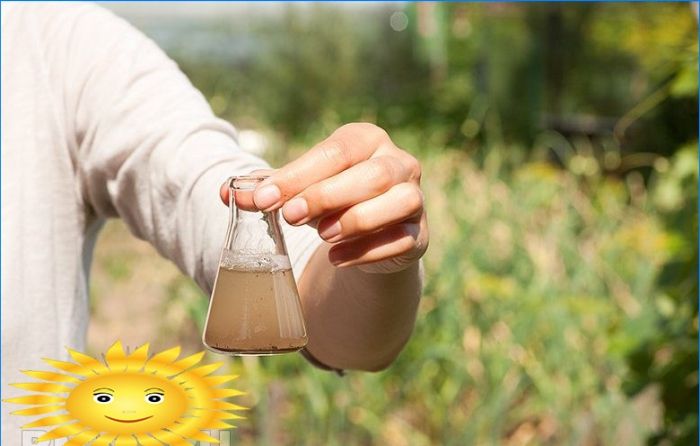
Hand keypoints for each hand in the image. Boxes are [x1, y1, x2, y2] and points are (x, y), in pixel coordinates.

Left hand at [221, 123, 427, 272]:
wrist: (369, 234)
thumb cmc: (331, 200)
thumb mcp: (300, 189)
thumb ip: (267, 189)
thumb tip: (226, 192)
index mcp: (367, 140)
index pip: (335, 152)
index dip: (298, 176)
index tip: (263, 199)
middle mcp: (399, 162)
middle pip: (371, 174)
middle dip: (327, 195)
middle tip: (290, 217)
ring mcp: (414, 198)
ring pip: (399, 201)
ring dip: (357, 220)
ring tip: (322, 236)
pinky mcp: (420, 234)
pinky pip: (403, 240)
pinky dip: (369, 251)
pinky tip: (337, 259)